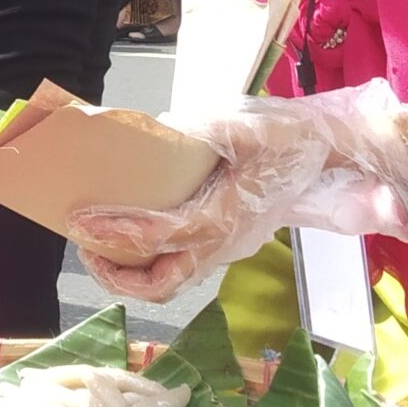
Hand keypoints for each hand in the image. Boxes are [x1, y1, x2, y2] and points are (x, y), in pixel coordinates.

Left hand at [68, 80, 407, 302]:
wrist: (328, 153)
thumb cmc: (287, 136)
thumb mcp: (246, 122)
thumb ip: (202, 129)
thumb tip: (156, 134)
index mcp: (227, 214)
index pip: (160, 235)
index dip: (114, 232)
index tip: (79, 220)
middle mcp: (224, 243)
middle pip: (161, 284)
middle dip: (115, 274)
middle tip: (84, 244)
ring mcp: (226, 248)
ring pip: (170, 282)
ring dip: (129, 274)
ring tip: (98, 245)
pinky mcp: (225, 243)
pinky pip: (180, 266)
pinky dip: (148, 260)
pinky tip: (130, 233)